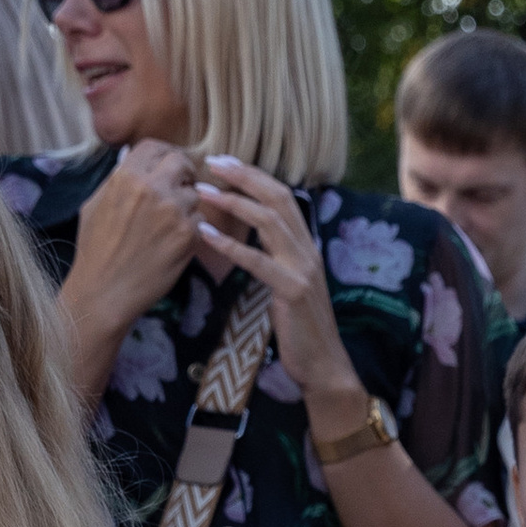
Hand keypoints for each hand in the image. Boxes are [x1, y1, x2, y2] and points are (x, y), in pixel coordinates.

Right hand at [60, 141, 202, 401]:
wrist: (105, 290)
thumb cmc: (96, 249)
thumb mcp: (95, 203)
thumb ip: (117, 178)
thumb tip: (130, 158)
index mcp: (126, 175)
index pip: (155, 146)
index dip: (163, 153)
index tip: (167, 164)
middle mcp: (152, 187)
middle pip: (181, 162)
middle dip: (183, 172)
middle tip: (180, 185)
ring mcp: (174, 211)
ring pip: (194, 195)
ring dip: (187, 206)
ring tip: (168, 225)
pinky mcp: (189, 235)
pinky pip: (200, 221)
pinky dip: (191, 230)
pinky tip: (173, 243)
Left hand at [194, 155, 361, 413]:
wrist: (323, 365)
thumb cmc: (300, 329)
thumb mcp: (288, 285)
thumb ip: (274, 258)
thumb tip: (249, 237)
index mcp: (305, 246)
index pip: (282, 197)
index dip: (253, 176)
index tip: (224, 162)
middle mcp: (307, 251)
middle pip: (277, 198)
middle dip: (244, 176)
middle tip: (211, 161)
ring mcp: (303, 270)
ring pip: (269, 222)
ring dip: (232, 202)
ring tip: (202, 191)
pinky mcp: (292, 291)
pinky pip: (258, 261)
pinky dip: (230, 245)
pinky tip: (205, 233)